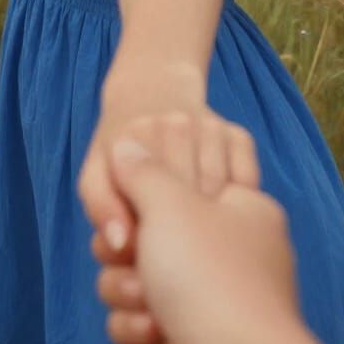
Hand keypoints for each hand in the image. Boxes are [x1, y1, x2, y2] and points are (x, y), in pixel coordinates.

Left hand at [78, 65, 260, 264]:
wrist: (153, 90)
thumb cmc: (125, 153)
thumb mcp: (95, 176)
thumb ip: (101, 208)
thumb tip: (121, 243)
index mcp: (134, 141)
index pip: (149, 213)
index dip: (150, 243)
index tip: (149, 254)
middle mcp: (173, 127)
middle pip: (191, 207)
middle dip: (186, 236)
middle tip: (178, 246)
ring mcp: (210, 128)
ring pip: (224, 198)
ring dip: (216, 222)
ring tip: (200, 230)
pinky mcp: (239, 133)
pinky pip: (248, 184)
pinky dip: (239, 202)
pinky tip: (222, 207)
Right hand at [93, 133, 297, 343]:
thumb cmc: (208, 273)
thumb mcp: (170, 201)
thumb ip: (141, 169)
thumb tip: (126, 146)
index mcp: (241, 206)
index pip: (185, 178)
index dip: (147, 188)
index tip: (130, 198)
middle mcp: (228, 251)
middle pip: (151, 231)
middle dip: (127, 248)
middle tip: (129, 250)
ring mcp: (207, 299)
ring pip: (137, 277)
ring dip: (128, 288)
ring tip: (147, 300)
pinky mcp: (183, 341)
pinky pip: (138, 320)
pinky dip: (137, 326)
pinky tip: (153, 333)